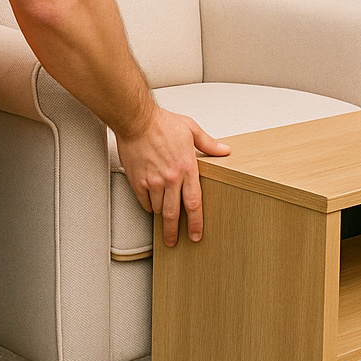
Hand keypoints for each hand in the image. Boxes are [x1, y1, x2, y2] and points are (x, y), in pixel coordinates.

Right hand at [115, 108, 229, 245]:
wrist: (136, 120)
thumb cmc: (161, 123)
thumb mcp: (190, 129)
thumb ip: (208, 143)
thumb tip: (223, 150)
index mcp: (186, 168)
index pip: (194, 203)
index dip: (196, 223)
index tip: (196, 234)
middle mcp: (170, 178)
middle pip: (174, 214)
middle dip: (174, 232)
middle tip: (174, 241)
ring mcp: (153, 181)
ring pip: (159, 209)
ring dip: (162, 215)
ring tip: (163, 218)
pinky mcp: (138, 181)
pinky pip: (144, 202)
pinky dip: (148, 205)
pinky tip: (150, 203)